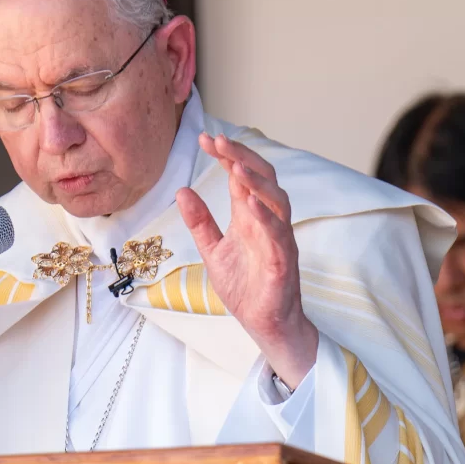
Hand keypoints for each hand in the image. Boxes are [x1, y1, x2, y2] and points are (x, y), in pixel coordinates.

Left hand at [181, 135, 318, 388]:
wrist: (264, 324)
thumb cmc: (245, 287)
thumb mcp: (213, 251)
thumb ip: (200, 222)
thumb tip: (182, 190)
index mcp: (250, 216)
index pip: (241, 177)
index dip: (226, 156)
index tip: (205, 139)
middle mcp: (267, 221)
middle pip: (261, 178)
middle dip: (240, 157)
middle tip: (218, 141)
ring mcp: (278, 239)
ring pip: (276, 200)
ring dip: (256, 181)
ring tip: (234, 166)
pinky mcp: (282, 261)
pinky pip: (278, 234)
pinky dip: (266, 217)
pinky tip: (251, 203)